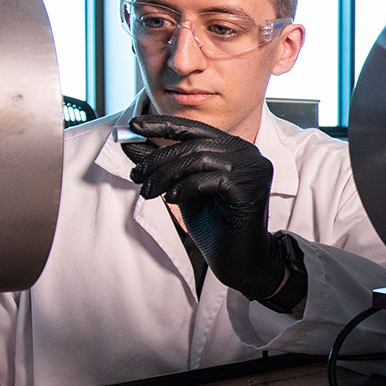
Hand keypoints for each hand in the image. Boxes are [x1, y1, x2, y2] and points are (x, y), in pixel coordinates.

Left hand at [127, 114, 305, 308]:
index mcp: (234, 148)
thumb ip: (165, 165)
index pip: (195, 129)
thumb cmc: (214, 226)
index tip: (134, 125)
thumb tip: (133, 142)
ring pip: (199, 159)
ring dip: (166, 175)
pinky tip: (172, 199)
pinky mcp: (250, 189)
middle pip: (194, 145)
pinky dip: (186, 187)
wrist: (239, 261)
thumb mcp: (183, 189)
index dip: (163, 125)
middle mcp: (247, 153)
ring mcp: (252, 169)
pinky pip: (209, 179)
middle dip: (158, 159)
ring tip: (148, 192)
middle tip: (136, 175)